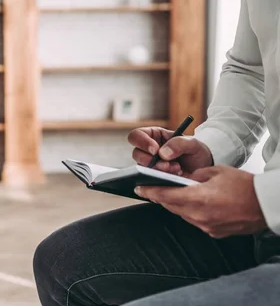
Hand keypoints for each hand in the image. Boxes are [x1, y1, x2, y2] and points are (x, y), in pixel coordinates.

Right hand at [128, 126, 212, 174]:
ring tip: (176, 169)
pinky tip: (174, 177)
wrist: (203, 170)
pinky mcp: (152, 178)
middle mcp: (148, 151)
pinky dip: (160, 179)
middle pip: (136, 154)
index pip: (136, 135)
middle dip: (151, 161)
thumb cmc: (196, 152)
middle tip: (167, 164)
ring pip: (142, 168)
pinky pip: (148, 180)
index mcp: (153, 136)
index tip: (155, 150)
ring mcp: (149, 165)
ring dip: (158, 170)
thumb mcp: (192, 143)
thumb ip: (178, 143)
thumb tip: (161, 153)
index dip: (142, 142)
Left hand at [135, 166, 266, 237]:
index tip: (138, 188)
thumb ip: (194, 176)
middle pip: (171, 206)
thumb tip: (182, 179)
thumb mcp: (215, 172)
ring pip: (182, 214)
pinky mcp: (214, 232)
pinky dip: (190, 211)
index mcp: (197, 199)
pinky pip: (195, 220)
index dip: (149, 191)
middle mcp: (199, 216)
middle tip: (151, 188)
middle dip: (161, 197)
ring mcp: (206, 226)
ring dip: (176, 204)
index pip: (164, 196)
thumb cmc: (244, 185)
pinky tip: (192, 203)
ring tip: (171, 193)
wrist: (267, 205)